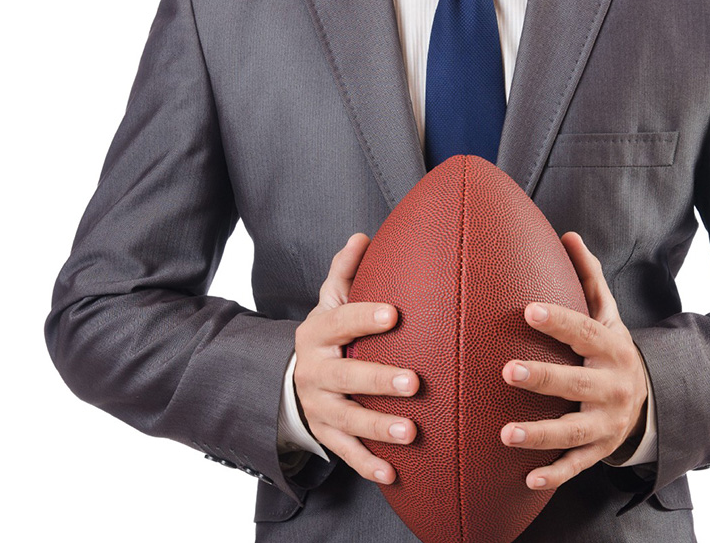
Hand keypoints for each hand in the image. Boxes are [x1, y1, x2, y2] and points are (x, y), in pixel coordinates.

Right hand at [293, 232, 419, 484]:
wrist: (294, 378)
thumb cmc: (330, 333)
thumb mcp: (331, 300)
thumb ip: (346, 271)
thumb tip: (362, 235)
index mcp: (317, 332)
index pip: (340, 322)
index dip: (363, 317)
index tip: (394, 314)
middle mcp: (313, 370)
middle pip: (345, 376)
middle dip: (379, 381)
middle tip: (414, 382)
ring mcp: (318, 406)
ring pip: (346, 420)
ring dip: (378, 429)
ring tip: (412, 433)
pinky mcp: (324, 434)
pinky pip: (344, 453)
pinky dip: (367, 465)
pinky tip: (394, 474)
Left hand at [500, 231, 648, 490]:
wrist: (651, 401)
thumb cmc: (610, 350)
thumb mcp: (607, 316)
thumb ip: (588, 278)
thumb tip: (568, 234)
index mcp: (610, 349)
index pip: (583, 333)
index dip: (558, 322)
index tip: (528, 310)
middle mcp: (612, 387)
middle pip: (577, 384)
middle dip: (544, 379)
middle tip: (508, 370)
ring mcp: (606, 423)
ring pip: (573, 433)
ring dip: (540, 435)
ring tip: (505, 433)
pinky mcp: (599, 451)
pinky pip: (576, 467)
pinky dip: (553, 475)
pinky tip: (527, 480)